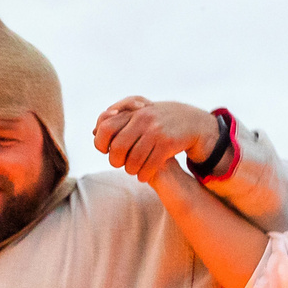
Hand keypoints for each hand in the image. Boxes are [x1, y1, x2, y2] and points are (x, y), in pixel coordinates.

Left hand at [94, 97, 219, 177]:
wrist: (193, 122)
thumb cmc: (161, 119)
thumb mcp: (140, 112)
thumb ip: (118, 120)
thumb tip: (94, 132)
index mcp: (133, 111)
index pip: (105, 128)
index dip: (100, 143)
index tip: (105, 150)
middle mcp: (143, 119)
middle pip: (118, 148)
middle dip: (116, 161)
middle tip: (120, 164)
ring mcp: (156, 131)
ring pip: (134, 160)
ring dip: (131, 170)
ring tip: (133, 171)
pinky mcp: (168, 144)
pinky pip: (149, 165)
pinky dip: (144, 174)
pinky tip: (143, 176)